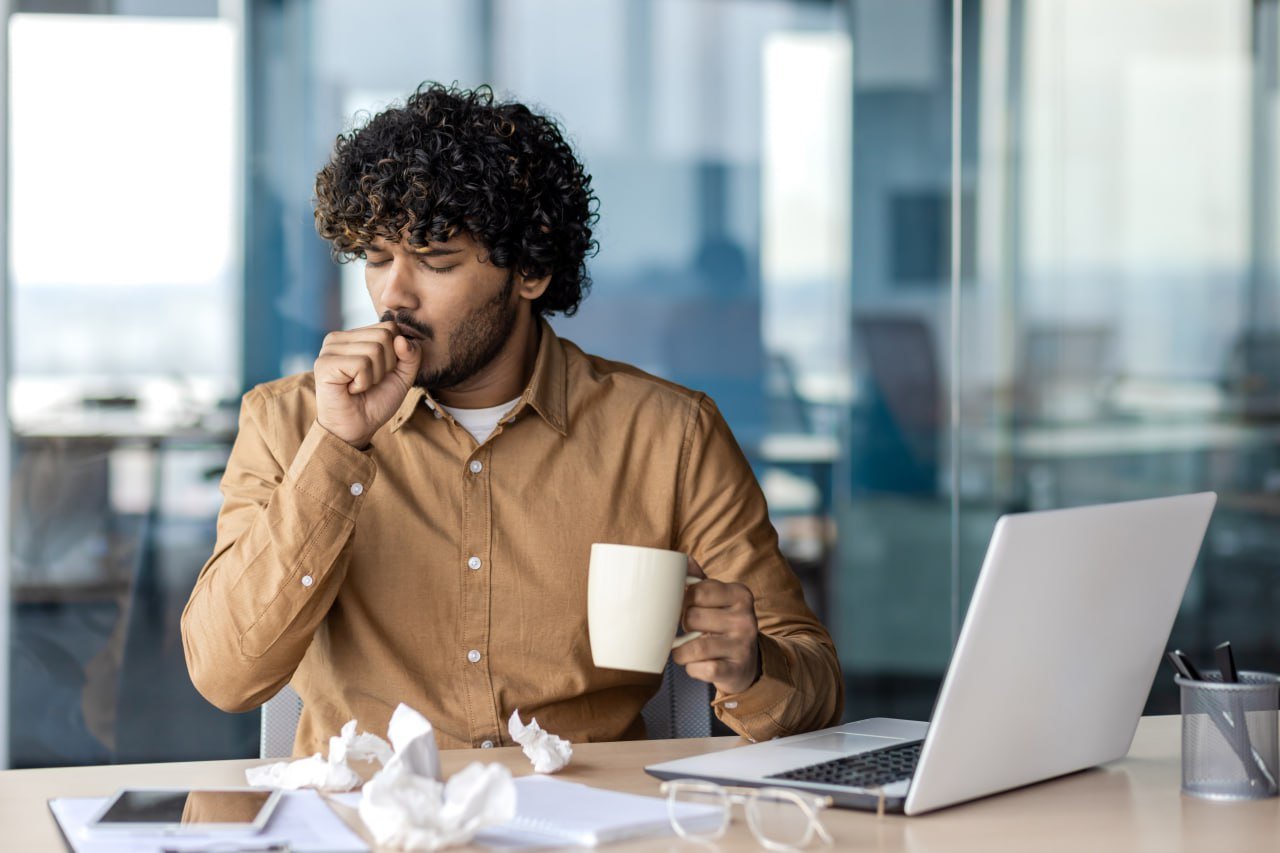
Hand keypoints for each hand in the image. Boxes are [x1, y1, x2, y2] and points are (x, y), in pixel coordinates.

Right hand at [314, 321, 421, 447]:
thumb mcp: (403, 375)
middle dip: (386, 365)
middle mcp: (339, 337)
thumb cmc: (376, 401)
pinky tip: (351, 389)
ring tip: (360, 386)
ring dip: (375, 376)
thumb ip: (411, 355)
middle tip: (369, 381)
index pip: (390, 327)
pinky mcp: (324, 363)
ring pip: (374, 350)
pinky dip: (364, 382)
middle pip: (384, 336)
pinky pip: (362, 364)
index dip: (396, 354)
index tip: (382, 372)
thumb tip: (401, 338)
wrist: (357, 428)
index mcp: (355, 335)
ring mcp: (329, 349)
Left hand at [672, 556, 760, 695]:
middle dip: (684, 626)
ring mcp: (743, 645)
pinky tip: (699, 664)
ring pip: (693, 647)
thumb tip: (681, 558)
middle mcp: (746, 618)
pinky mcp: (736, 670)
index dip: (684, 601)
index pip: (697, 591)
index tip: (688, 608)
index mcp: (740, 594)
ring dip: (682, 651)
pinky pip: (700, 669)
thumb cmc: (725, 625)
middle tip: (692, 630)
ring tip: (687, 650)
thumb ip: (699, 579)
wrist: (750, 662)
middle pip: (692, 618)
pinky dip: (692, 668)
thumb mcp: (718, 600)